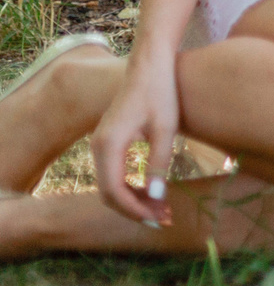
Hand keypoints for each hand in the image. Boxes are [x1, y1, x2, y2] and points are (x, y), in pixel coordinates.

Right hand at [90, 53, 177, 226]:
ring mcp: (99, 145)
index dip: (133, 209)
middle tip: (163, 219)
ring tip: (162, 210)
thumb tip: (156, 197)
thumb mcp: (165, 129)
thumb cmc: (161, 93)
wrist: (150, 66)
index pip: (113, 190)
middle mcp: (97, 147)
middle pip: (108, 192)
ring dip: (133, 200)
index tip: (157, 218)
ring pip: (110, 185)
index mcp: (108, 144)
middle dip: (134, 209)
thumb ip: (158, 163)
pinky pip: (113, 174)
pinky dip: (130, 187)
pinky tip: (152, 193)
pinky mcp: (107, 143)